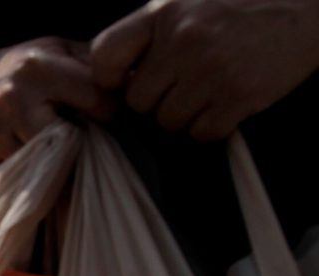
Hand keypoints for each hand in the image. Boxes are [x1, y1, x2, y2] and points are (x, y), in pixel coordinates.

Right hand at [0, 38, 115, 167]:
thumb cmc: (31, 67)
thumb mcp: (61, 51)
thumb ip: (93, 64)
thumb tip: (134, 83)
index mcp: (39, 68)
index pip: (91, 98)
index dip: (108, 111)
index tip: (110, 118)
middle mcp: (14, 98)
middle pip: (64, 137)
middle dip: (83, 144)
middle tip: (93, 147)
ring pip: (45, 163)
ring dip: (64, 167)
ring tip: (73, 163)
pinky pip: (24, 177)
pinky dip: (41, 178)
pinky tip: (49, 170)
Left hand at [92, 0, 318, 138]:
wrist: (310, 2)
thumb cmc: (242, 3)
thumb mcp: (189, 0)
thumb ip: (148, 32)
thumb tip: (112, 80)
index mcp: (165, 12)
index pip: (105, 56)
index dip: (109, 78)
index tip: (125, 81)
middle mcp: (184, 40)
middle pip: (139, 102)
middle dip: (156, 100)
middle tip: (183, 84)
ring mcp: (212, 69)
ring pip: (168, 122)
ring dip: (185, 115)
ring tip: (210, 89)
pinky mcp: (240, 94)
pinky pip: (202, 133)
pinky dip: (212, 125)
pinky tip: (228, 101)